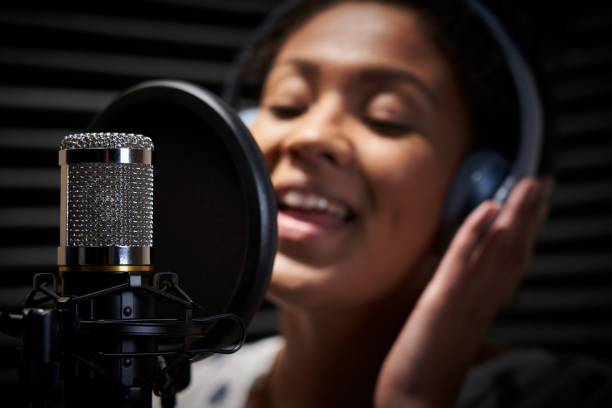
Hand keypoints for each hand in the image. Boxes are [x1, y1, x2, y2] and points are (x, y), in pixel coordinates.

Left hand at [375, 177, 553, 407]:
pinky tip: (486, 208)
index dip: (528, 231)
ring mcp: (464, 301)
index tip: (538, 205)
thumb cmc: (427, 370)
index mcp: (482, 307)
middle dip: (531, 215)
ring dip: (515, 214)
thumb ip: (461, 304)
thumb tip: (465, 283)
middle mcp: (481, 302)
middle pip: (514, 251)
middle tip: (545, 183)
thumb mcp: (449, 330)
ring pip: (497, 251)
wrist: (414, 403)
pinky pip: (461, 262)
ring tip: (529, 183)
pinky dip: (475, 233)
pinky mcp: (441, 302)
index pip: (512, 262)